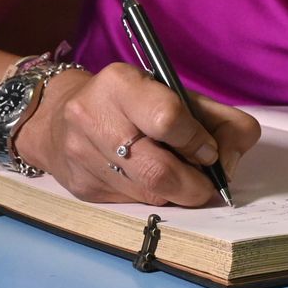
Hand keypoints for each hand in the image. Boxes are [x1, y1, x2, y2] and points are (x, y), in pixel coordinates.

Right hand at [17, 63, 259, 205]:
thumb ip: (216, 118)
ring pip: (149, 194)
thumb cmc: (131, 102)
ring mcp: (82, 157)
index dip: (198, 141)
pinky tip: (150, 181)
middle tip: (206, 184)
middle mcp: (92, 117)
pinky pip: (133, 204)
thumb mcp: (173, 92)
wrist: (58, 117)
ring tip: (182, 179)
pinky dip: (154, 198)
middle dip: (194, 185)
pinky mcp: (82, 189)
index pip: (168, 118)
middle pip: (158, 170)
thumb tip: (230, 159)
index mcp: (120, 83)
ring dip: (177, 194)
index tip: (208, 150)